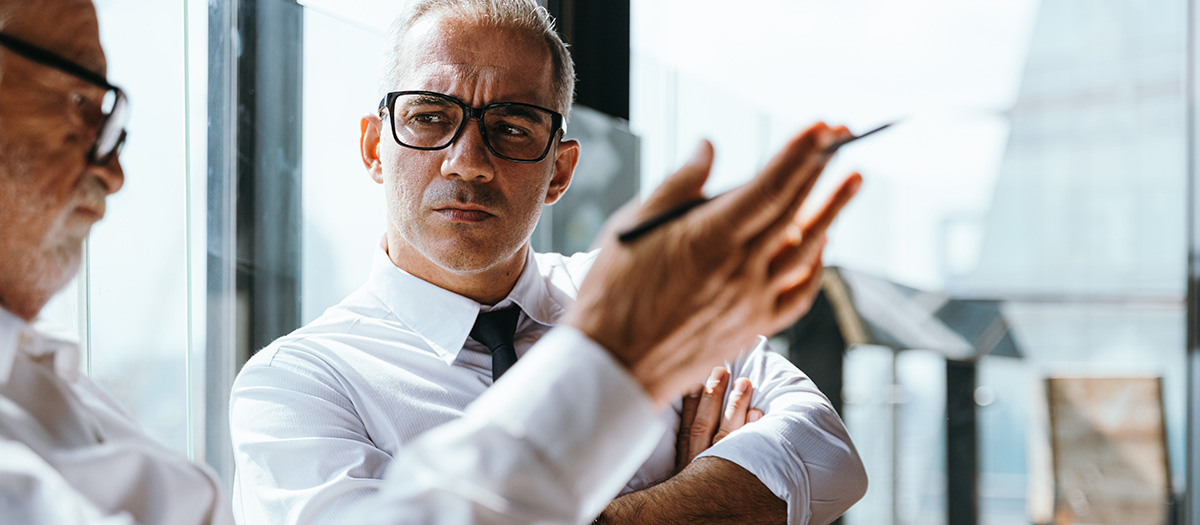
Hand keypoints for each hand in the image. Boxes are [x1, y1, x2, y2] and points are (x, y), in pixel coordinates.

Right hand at [565, 122, 860, 405]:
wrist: (611, 366)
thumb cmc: (610, 293)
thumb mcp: (633, 226)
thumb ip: (679, 185)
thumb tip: (709, 148)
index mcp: (710, 238)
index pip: (771, 186)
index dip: (801, 152)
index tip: (824, 125)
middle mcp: (741, 270)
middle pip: (796, 211)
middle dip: (823, 169)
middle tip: (844, 136)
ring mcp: (752, 301)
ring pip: (808, 250)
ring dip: (832, 211)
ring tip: (851, 179)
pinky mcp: (753, 328)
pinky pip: (800, 293)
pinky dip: (816, 264)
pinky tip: (823, 244)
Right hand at [675, 367, 761, 472]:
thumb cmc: (700, 511)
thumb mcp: (685, 481)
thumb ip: (692, 457)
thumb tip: (689, 434)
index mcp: (684, 466)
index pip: (685, 429)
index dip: (689, 404)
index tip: (695, 380)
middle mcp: (697, 467)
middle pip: (703, 426)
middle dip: (712, 396)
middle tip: (721, 370)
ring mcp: (718, 474)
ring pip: (725, 435)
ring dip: (735, 406)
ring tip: (744, 382)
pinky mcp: (739, 482)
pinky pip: (746, 454)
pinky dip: (751, 431)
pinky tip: (757, 413)